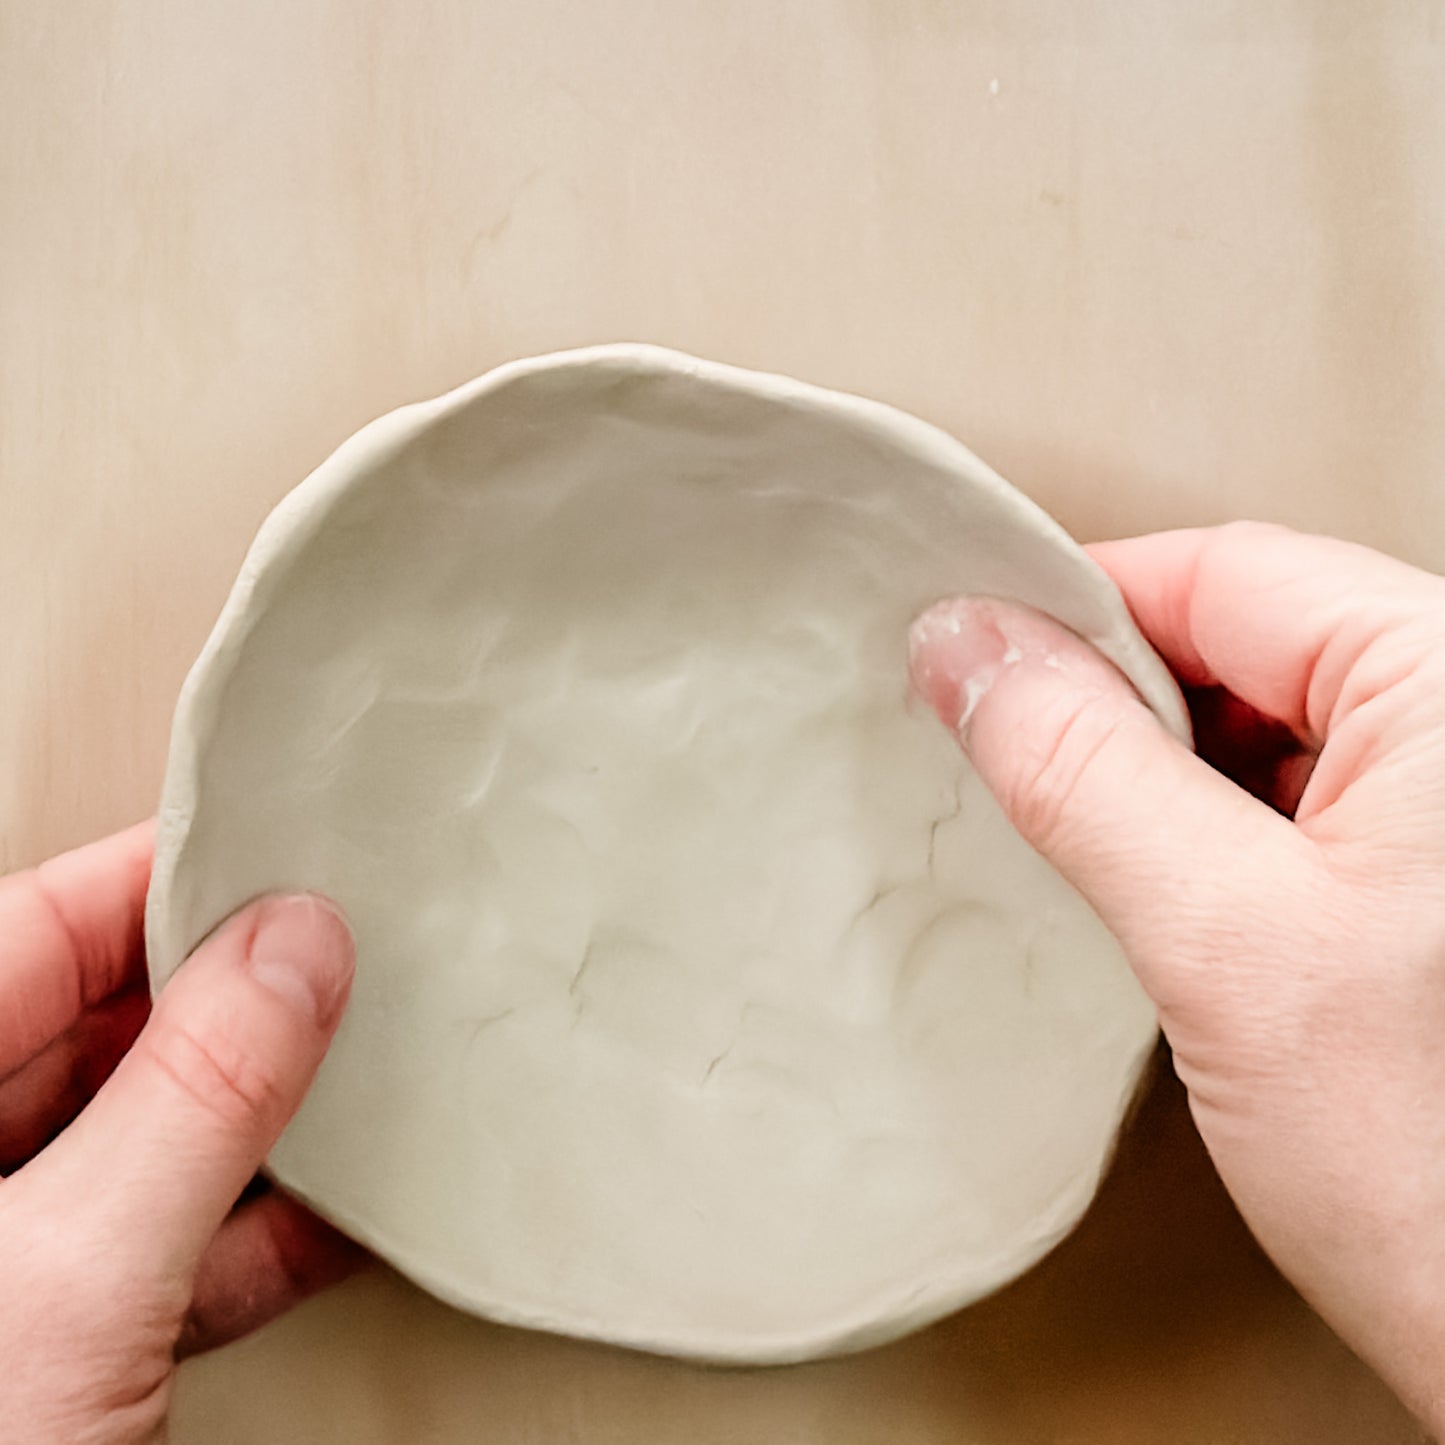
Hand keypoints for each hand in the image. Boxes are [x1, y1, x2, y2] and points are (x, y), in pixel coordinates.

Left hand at [0, 825, 361, 1443]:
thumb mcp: (66, 1282)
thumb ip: (191, 1100)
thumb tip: (294, 951)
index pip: (34, 929)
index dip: (161, 878)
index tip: (279, 849)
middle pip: (103, 1027)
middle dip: (235, 998)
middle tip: (348, 961)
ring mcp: (8, 1262)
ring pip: (150, 1135)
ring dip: (267, 1117)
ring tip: (364, 1072)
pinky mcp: (62, 1344)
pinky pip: (172, 1243)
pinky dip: (262, 1227)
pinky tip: (335, 1210)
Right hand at [909, 521, 1444, 1433]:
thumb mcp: (1225, 942)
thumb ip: (1084, 770)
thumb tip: (968, 651)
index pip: (1225, 574)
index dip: (1078, 609)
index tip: (969, 657)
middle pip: (1247, 640)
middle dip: (1115, 703)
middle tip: (1014, 772)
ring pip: (1265, 724)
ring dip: (1158, 773)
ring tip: (1095, 850)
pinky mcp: (1433, 881)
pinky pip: (1297, 802)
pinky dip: (1210, 830)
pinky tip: (1165, 891)